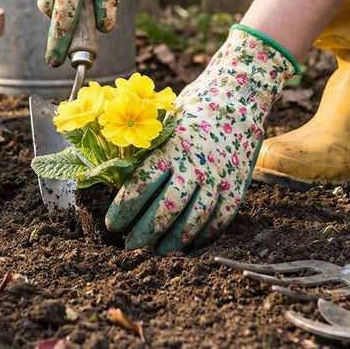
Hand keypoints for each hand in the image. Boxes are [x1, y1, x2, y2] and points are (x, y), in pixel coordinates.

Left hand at [105, 25, 296, 253]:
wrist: (239, 97)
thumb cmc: (192, 110)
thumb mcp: (164, 122)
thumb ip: (145, 149)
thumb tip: (110, 174)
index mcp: (170, 148)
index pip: (140, 186)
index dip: (123, 210)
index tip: (112, 225)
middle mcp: (194, 165)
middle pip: (165, 210)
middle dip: (143, 233)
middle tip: (129, 246)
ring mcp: (218, 178)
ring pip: (193, 221)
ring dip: (172, 242)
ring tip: (158, 252)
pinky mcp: (236, 186)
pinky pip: (220, 219)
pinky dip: (204, 236)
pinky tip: (189, 244)